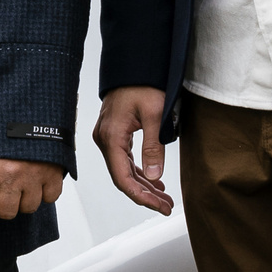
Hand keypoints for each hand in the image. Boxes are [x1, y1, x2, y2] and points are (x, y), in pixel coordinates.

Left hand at [0, 158, 64, 241]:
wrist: (28, 102)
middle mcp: (10, 174)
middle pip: (5, 212)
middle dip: (1, 205)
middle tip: (1, 187)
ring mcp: (33, 175)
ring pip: (27, 208)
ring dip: (22, 199)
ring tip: (19, 178)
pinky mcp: (53, 172)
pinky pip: (48, 198)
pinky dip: (43, 192)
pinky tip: (36, 177)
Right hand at [92, 87, 173, 215]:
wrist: (133, 66)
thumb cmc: (143, 85)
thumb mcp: (155, 114)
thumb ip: (154, 147)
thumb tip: (154, 177)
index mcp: (112, 137)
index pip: (123, 178)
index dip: (141, 196)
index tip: (160, 206)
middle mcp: (104, 139)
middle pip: (122, 177)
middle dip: (145, 195)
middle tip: (167, 206)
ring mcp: (107, 137)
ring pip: (123, 170)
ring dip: (143, 185)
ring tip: (164, 198)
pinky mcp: (113, 134)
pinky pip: (123, 160)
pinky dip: (138, 172)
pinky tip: (153, 181)